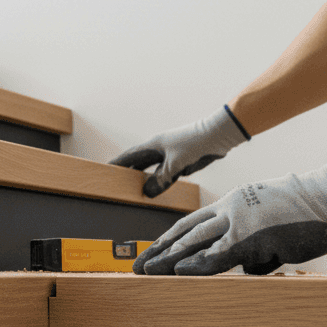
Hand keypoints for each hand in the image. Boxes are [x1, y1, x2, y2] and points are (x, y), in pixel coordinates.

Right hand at [112, 106, 248, 197]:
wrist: (220, 135)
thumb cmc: (196, 142)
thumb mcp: (176, 163)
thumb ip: (161, 179)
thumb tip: (147, 192)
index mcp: (154, 145)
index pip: (130, 156)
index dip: (118, 163)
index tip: (106, 169)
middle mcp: (160, 150)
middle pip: (140, 163)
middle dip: (129, 173)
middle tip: (117, 183)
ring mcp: (171, 155)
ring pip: (154, 170)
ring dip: (146, 179)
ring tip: (135, 190)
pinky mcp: (182, 161)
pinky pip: (167, 174)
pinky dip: (161, 181)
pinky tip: (159, 188)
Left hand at [133, 149, 326, 274]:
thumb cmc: (306, 210)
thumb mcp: (271, 222)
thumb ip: (254, 244)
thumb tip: (248, 268)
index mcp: (231, 203)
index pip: (191, 223)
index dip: (170, 238)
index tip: (154, 249)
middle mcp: (227, 210)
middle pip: (184, 232)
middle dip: (159, 250)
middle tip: (138, 264)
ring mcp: (236, 223)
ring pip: (193, 243)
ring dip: (168, 259)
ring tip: (146, 271)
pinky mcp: (251, 237)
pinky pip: (217, 255)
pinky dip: (197, 264)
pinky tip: (179, 271)